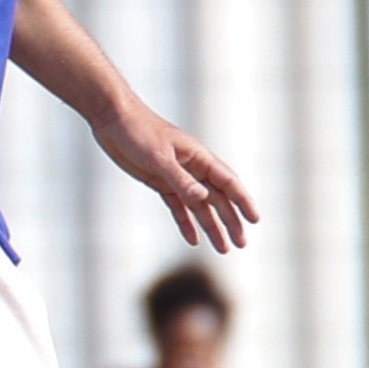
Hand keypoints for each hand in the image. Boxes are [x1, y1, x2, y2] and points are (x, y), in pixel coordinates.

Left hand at [109, 111, 259, 253]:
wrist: (113, 118)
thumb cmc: (138, 131)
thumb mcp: (158, 158)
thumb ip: (180, 179)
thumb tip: (203, 199)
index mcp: (199, 157)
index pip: (228, 182)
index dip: (243, 201)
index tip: (255, 220)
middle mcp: (192, 168)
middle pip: (218, 198)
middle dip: (230, 221)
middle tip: (241, 244)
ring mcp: (177, 176)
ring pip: (200, 206)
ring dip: (211, 226)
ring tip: (223, 249)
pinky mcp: (160, 182)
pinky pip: (178, 206)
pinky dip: (186, 222)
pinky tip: (193, 239)